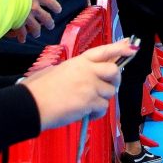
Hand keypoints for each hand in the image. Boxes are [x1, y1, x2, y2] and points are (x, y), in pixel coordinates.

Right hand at [11, 0, 62, 42]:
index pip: (50, 2)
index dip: (55, 6)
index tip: (58, 10)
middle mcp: (34, 7)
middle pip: (46, 17)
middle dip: (49, 23)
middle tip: (51, 26)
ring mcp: (27, 16)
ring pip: (36, 27)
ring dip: (37, 32)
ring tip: (37, 34)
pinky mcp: (18, 23)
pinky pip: (22, 32)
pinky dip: (22, 37)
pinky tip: (22, 39)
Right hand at [22, 37, 139, 129]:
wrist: (30, 104)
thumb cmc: (38, 89)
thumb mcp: (56, 70)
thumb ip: (75, 70)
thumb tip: (86, 75)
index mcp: (79, 61)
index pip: (104, 51)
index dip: (120, 49)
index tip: (132, 48)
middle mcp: (87, 71)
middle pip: (114, 71)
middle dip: (115, 80)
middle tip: (107, 88)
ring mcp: (89, 86)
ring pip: (109, 92)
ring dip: (102, 100)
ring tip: (88, 105)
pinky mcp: (89, 102)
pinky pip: (103, 108)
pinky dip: (97, 113)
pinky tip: (87, 114)